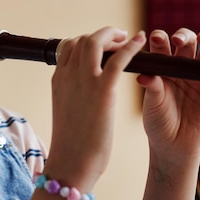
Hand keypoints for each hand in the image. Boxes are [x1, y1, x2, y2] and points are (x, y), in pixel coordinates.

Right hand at [44, 27, 146, 190]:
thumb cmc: (72, 145)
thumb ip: (73, 96)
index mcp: (59, 80)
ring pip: (96, 42)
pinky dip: (131, 47)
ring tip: (128, 38)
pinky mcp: (102, 90)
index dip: (87, 41)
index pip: (69, 46)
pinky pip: (118, 59)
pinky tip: (141, 41)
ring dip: (113, 36)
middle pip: (82, 40)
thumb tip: (83, 95)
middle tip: (119, 39)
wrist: (70, 164)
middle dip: (102, 35)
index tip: (103, 47)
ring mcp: (83, 81)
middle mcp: (68, 75)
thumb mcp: (67, 112)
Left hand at [138, 28, 199, 160]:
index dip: (160, 39)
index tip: (157, 38)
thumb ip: (152, 88)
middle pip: (185, 44)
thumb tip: (144, 76)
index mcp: (161, 68)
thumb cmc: (158, 122)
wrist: (174, 145)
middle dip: (183, 36)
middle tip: (178, 40)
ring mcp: (198, 77)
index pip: (161, 46)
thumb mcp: (152, 104)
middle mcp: (180, 68)